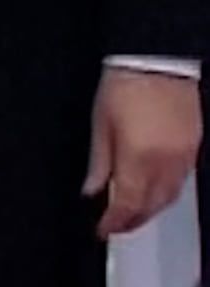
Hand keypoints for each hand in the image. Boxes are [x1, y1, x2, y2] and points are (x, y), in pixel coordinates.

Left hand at [83, 66, 201, 237]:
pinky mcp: (194, 145)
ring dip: (151, 209)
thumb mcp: (101, 125)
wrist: (156, 58)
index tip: (102, 229)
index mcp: (139, 158)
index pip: (128, 205)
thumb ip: (99, 164)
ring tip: (132, 212)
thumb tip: (91, 192)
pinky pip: (181, 180)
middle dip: (133, 221)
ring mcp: (184, 155)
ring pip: (170, 197)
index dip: (114, 223)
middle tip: (116, 225)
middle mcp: (166, 162)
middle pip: (152, 207)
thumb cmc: (125, 85)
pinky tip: (152, 189)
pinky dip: (165, 191)